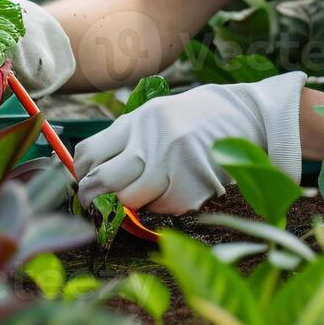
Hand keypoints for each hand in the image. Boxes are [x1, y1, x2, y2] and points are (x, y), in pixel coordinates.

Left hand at [74, 70, 306, 214]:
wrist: (243, 117)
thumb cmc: (192, 119)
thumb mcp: (154, 116)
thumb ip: (125, 139)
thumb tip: (93, 173)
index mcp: (138, 120)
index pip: (89, 153)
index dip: (80, 174)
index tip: (84, 182)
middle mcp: (151, 140)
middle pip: (104, 181)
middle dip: (93, 198)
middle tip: (94, 204)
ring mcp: (172, 163)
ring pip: (130, 200)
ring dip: (130, 204)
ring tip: (140, 195)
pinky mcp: (192, 185)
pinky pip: (163, 208)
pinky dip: (162, 205)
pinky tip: (173, 189)